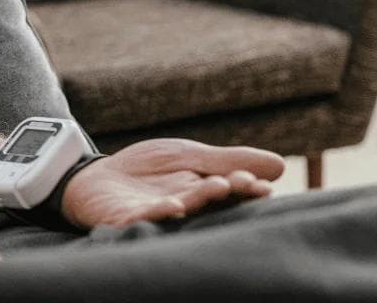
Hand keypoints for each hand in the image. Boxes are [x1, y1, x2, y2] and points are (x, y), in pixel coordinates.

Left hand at [60, 138, 284, 229]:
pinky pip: (144, 219)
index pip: (230, 192)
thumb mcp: (189, 156)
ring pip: (182, 210)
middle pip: (210, 202)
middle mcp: (183, 207)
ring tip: (215, 186)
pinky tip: (172, 204)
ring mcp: (154, 214)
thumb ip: (228, 160)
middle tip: (245, 183)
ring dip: (200, 200)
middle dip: (229, 193)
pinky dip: (159, 212)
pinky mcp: (126, 219)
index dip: (246, 189)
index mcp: (202, 192)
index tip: (263, 185)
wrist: (96, 177)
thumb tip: (280, 166)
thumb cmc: (147, 171)